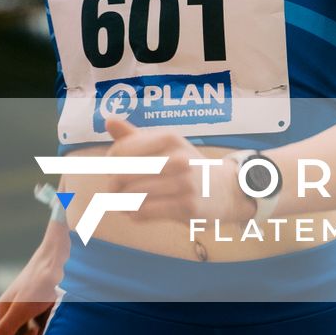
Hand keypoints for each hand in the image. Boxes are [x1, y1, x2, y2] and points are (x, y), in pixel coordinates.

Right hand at [0, 251, 60, 334]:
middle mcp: (14, 311)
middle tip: (46, 324)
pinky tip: (59, 315)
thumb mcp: (22, 309)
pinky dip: (51, 327)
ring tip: (54, 317)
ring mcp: (29, 309)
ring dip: (45, 333)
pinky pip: (44, 327)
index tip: (35, 331)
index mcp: (4, 311)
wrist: (64, 258)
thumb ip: (4, 331)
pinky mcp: (44, 306)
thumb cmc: (42, 282)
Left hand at [98, 116, 250, 225]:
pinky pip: (146, 212)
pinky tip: (135, 213)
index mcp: (169, 138)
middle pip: (123, 173)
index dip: (110, 162)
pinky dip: (134, 214)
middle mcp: (178, 158)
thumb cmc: (187, 167)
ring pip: (133, 195)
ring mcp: (185, 183)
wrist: (226, 190)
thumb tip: (109, 120)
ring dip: (121, 202)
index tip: (112, 169)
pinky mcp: (188, 207)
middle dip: (113, 184)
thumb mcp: (166, 146)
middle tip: (114, 190)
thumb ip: (135, 136)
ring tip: (123, 203)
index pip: (122, 149)